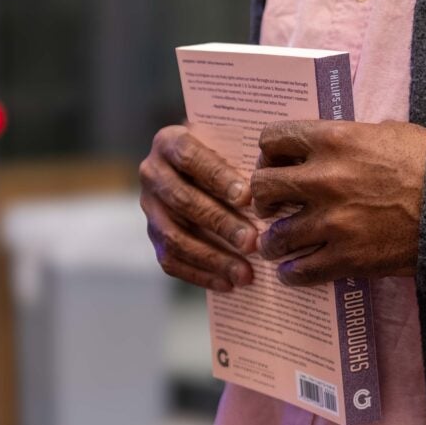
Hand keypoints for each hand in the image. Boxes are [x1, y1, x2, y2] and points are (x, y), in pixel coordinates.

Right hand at [140, 125, 258, 291]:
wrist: (198, 166)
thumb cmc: (225, 152)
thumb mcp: (230, 142)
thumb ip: (243, 155)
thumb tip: (276, 176)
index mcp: (169, 142)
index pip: (189, 157)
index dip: (217, 177)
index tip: (248, 197)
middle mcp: (152, 173)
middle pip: (182, 200)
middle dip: (220, 223)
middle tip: (253, 241)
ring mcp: (149, 206)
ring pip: (173, 236)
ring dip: (211, 257)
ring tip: (245, 273)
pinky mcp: (153, 234)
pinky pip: (170, 260)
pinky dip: (199, 274)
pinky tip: (228, 283)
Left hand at [250, 120, 425, 285]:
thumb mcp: (386, 132)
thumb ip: (346, 139)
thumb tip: (323, 146)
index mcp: (333, 139)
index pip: (272, 139)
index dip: (269, 153)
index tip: (275, 164)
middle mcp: (324, 178)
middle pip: (263, 187)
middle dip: (263, 197)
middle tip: (270, 206)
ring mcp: (333, 221)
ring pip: (275, 236)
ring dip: (272, 241)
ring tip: (276, 244)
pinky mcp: (348, 257)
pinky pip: (301, 271)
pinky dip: (292, 274)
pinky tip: (292, 272)